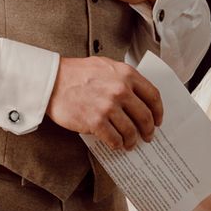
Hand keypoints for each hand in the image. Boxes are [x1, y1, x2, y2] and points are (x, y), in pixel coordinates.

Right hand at [46, 56, 162, 149]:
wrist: (52, 81)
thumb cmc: (76, 73)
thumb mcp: (105, 66)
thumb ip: (123, 77)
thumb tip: (137, 96)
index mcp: (126, 75)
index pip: (153, 96)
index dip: (158, 111)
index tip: (158, 120)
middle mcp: (120, 90)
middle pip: (145, 116)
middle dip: (148, 130)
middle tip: (147, 136)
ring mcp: (108, 106)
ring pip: (130, 130)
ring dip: (132, 140)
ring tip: (130, 144)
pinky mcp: (95, 121)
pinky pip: (114, 138)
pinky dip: (117, 144)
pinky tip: (116, 145)